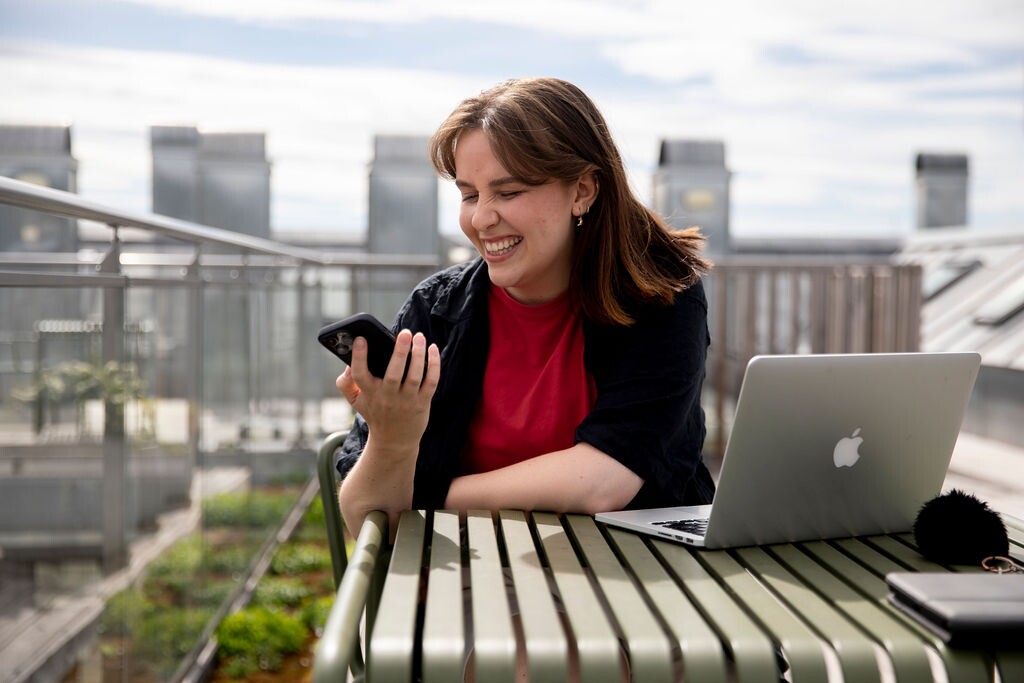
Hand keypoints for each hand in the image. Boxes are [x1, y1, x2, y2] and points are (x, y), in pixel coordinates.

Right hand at [336, 329, 440, 455]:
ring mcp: (406, 400)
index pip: (360, 374)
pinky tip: (433, 349)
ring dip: (419, 355)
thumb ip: (345, 383)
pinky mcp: (423, 402)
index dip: (359, 357)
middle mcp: (387, 397)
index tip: (361, 339)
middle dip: (399, 351)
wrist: (394, 441)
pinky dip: (433, 365)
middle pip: (393, 373)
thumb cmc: (375, 413)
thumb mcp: (355, 401)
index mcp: (369, 393)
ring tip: (419, 337)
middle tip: (404, 333)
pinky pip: (431, 382)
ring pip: (415, 376)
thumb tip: (347, 364)